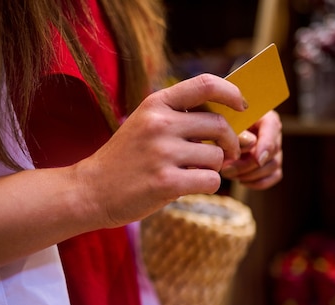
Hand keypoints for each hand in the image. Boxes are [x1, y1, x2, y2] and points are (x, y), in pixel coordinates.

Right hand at [73, 73, 246, 227]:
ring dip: (215, 168)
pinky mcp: (166, 183)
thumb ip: (184, 120)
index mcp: (156, 104)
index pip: (206, 84)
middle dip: (231, 142)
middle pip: (219, 126)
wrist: (91, 190)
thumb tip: (238, 128)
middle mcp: (160, 124)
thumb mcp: (147, 124)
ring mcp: (162, 153)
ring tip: (195, 172)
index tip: (243, 105)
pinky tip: (191, 186)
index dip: (232, 93)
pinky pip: (211, 180)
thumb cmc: (128, 158)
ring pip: (217, 157)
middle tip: (228, 154)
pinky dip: (208, 185)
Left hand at [220, 110, 282, 189]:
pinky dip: (258, 182)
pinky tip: (241, 180)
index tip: (257, 160)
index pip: (273, 128)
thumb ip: (237, 132)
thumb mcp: (224, 126)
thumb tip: (251, 144)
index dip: (267, 145)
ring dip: (250, 174)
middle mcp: (273, 132)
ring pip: (274, 165)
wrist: (215, 136)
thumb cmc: (218, 127)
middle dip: (248, 164)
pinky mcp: (272, 164)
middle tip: (225, 169)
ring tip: (228, 173)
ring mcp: (275, 149)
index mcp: (264, 116)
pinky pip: (274, 176)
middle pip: (272, 151)